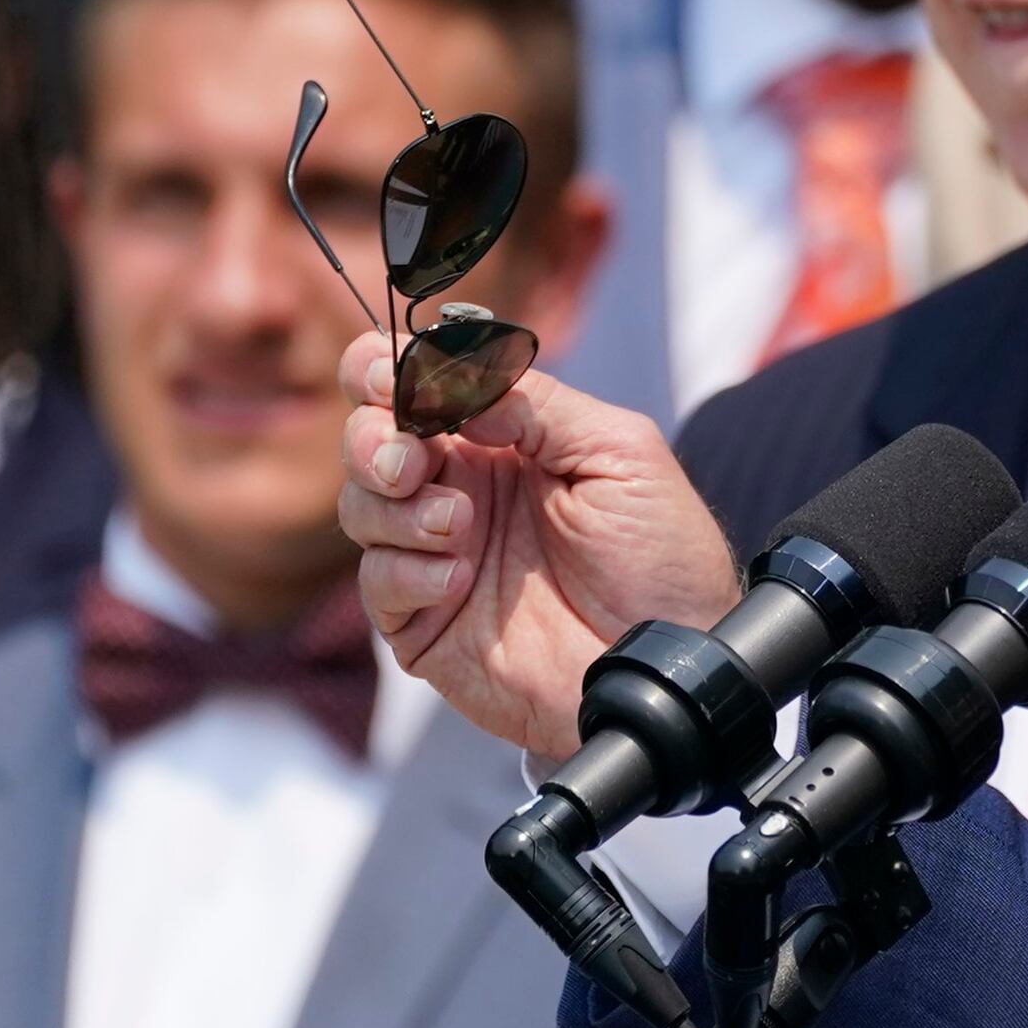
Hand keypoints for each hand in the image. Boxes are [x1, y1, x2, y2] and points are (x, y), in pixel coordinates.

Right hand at [337, 332, 740, 764]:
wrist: (666, 656)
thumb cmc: (660, 558)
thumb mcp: (620, 453)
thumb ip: (542, 405)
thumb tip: (465, 379)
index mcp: (500, 441)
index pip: (416, 388)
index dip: (385, 372)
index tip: (391, 377)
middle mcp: (459, 491)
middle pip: (369, 441)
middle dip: (373, 440)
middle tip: (412, 461)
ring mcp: (436, 556)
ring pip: (362, 507)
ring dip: (398, 509)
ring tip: (459, 526)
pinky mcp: (424, 621)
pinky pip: (377, 582)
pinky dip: (408, 572)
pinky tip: (461, 580)